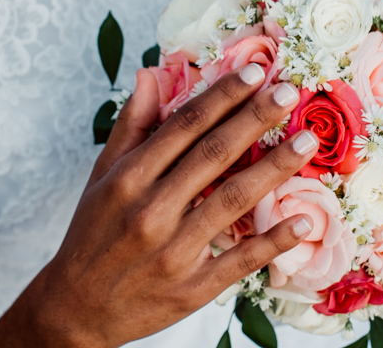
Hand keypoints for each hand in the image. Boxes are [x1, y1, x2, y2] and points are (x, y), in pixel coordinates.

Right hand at [0, 64, 317, 347]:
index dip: (222, 96)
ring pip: (233, 199)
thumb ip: (131, 125)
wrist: (75, 310)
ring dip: (275, 167)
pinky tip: (304, 221)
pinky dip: (274, 241)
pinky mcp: (192, 288)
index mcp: (128, 178)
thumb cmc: (92, 234)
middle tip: (291, 91)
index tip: (254, 71)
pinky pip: (241, 260)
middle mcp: (151, 210)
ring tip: (308, 141)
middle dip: (256, 118)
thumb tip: (150, 73)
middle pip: (214, 154)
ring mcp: (174, 251)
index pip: (184, 125)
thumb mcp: (102, 176)